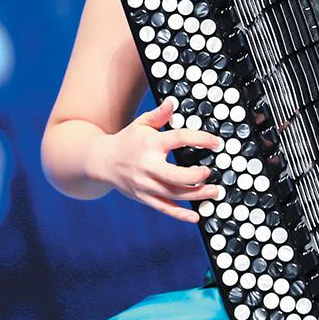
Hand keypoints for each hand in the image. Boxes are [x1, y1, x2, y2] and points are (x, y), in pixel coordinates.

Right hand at [90, 96, 224, 222]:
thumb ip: (159, 115)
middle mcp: (148, 166)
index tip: (215, 142)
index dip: (200, 139)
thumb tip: (172, 102)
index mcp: (150, 144)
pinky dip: (180, 215)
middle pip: (176, 175)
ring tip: (213, 191)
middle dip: (196, 176)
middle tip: (209, 172)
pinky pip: (164, 208)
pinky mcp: (144, 198)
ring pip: (174, 194)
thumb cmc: (127, 141)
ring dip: (196, 195)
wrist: (102, 161)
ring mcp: (145, 184)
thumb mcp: (141, 124)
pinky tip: (196, 217)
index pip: (179, 139)